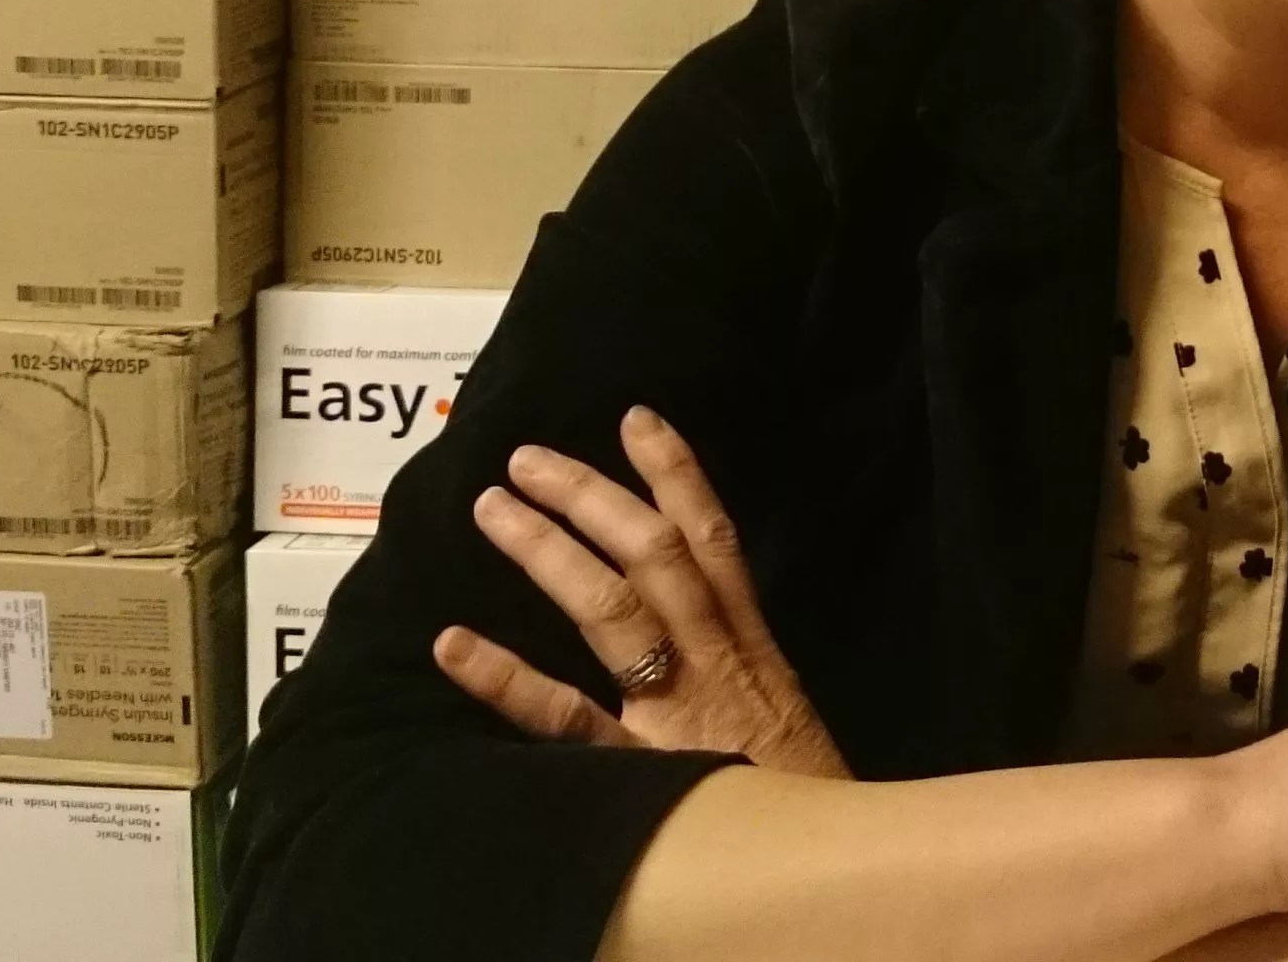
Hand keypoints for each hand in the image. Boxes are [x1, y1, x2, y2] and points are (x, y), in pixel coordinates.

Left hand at [432, 405, 850, 777]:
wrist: (832, 867)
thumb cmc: (807, 800)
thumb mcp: (783, 717)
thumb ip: (740, 672)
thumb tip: (694, 628)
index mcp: (752, 646)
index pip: (715, 539)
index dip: (676, 474)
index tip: (635, 420)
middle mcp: (716, 660)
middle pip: (656, 555)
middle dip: (591, 497)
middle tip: (526, 459)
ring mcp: (677, 709)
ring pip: (613, 608)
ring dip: (549, 551)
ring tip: (493, 510)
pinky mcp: (643, 768)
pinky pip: (568, 716)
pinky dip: (507, 678)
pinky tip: (455, 644)